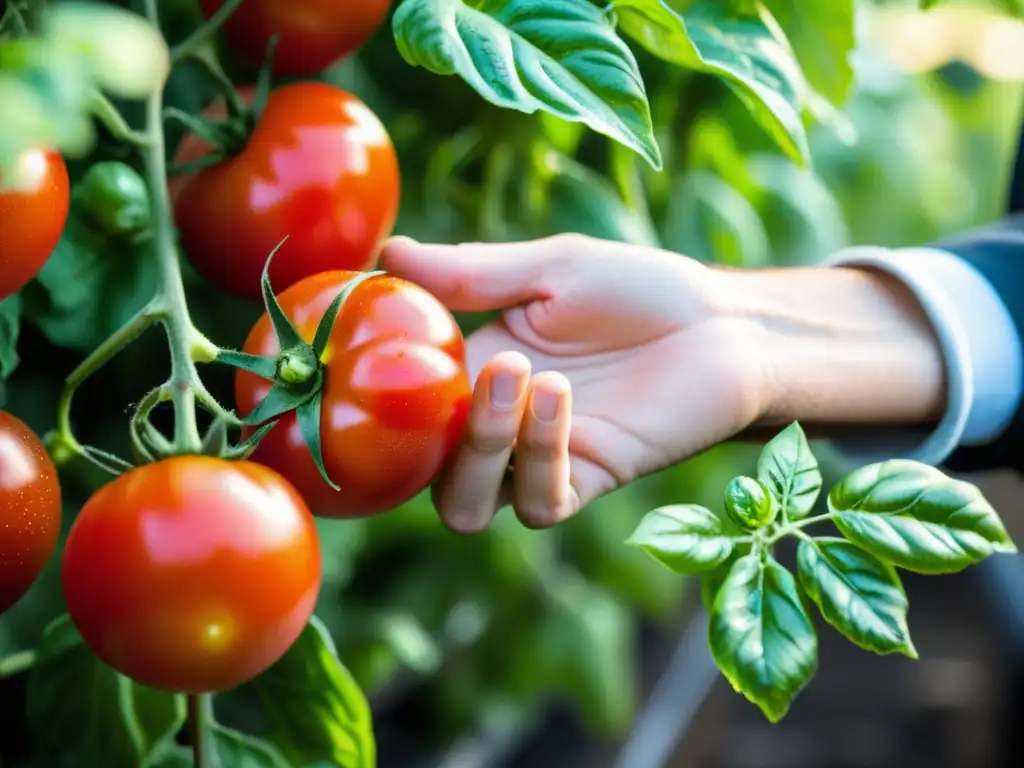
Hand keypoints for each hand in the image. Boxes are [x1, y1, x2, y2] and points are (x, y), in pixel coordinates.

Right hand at [380, 234, 773, 531]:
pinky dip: (538, 456)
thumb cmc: (641, 291)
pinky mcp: (593, 479)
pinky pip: (540, 502)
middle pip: (424, 473)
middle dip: (434, 431)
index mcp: (478, 373)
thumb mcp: (549, 270)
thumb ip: (469, 274)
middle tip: (478, 368)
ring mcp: (543, 460)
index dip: (380, 392)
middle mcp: (500, 426)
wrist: (725, 323)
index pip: (404, 406)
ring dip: (481, 445)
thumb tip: (385, 250)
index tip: (374, 349)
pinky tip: (558, 398)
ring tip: (522, 374)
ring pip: (465, 505)